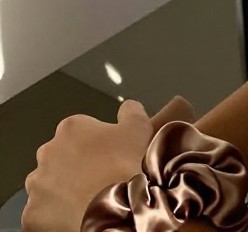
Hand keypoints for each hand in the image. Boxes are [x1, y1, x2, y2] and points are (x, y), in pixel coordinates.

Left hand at [22, 95, 196, 231]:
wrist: (112, 209)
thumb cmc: (123, 167)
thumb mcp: (138, 128)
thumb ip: (131, 111)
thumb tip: (128, 108)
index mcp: (71, 128)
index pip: (79, 131)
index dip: (95, 144)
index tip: (107, 155)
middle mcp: (48, 152)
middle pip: (60, 157)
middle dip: (74, 166)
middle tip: (98, 178)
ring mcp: (38, 184)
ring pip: (48, 185)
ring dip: (62, 190)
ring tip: (87, 199)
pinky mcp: (33, 212)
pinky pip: (42, 212)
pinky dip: (54, 215)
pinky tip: (74, 214)